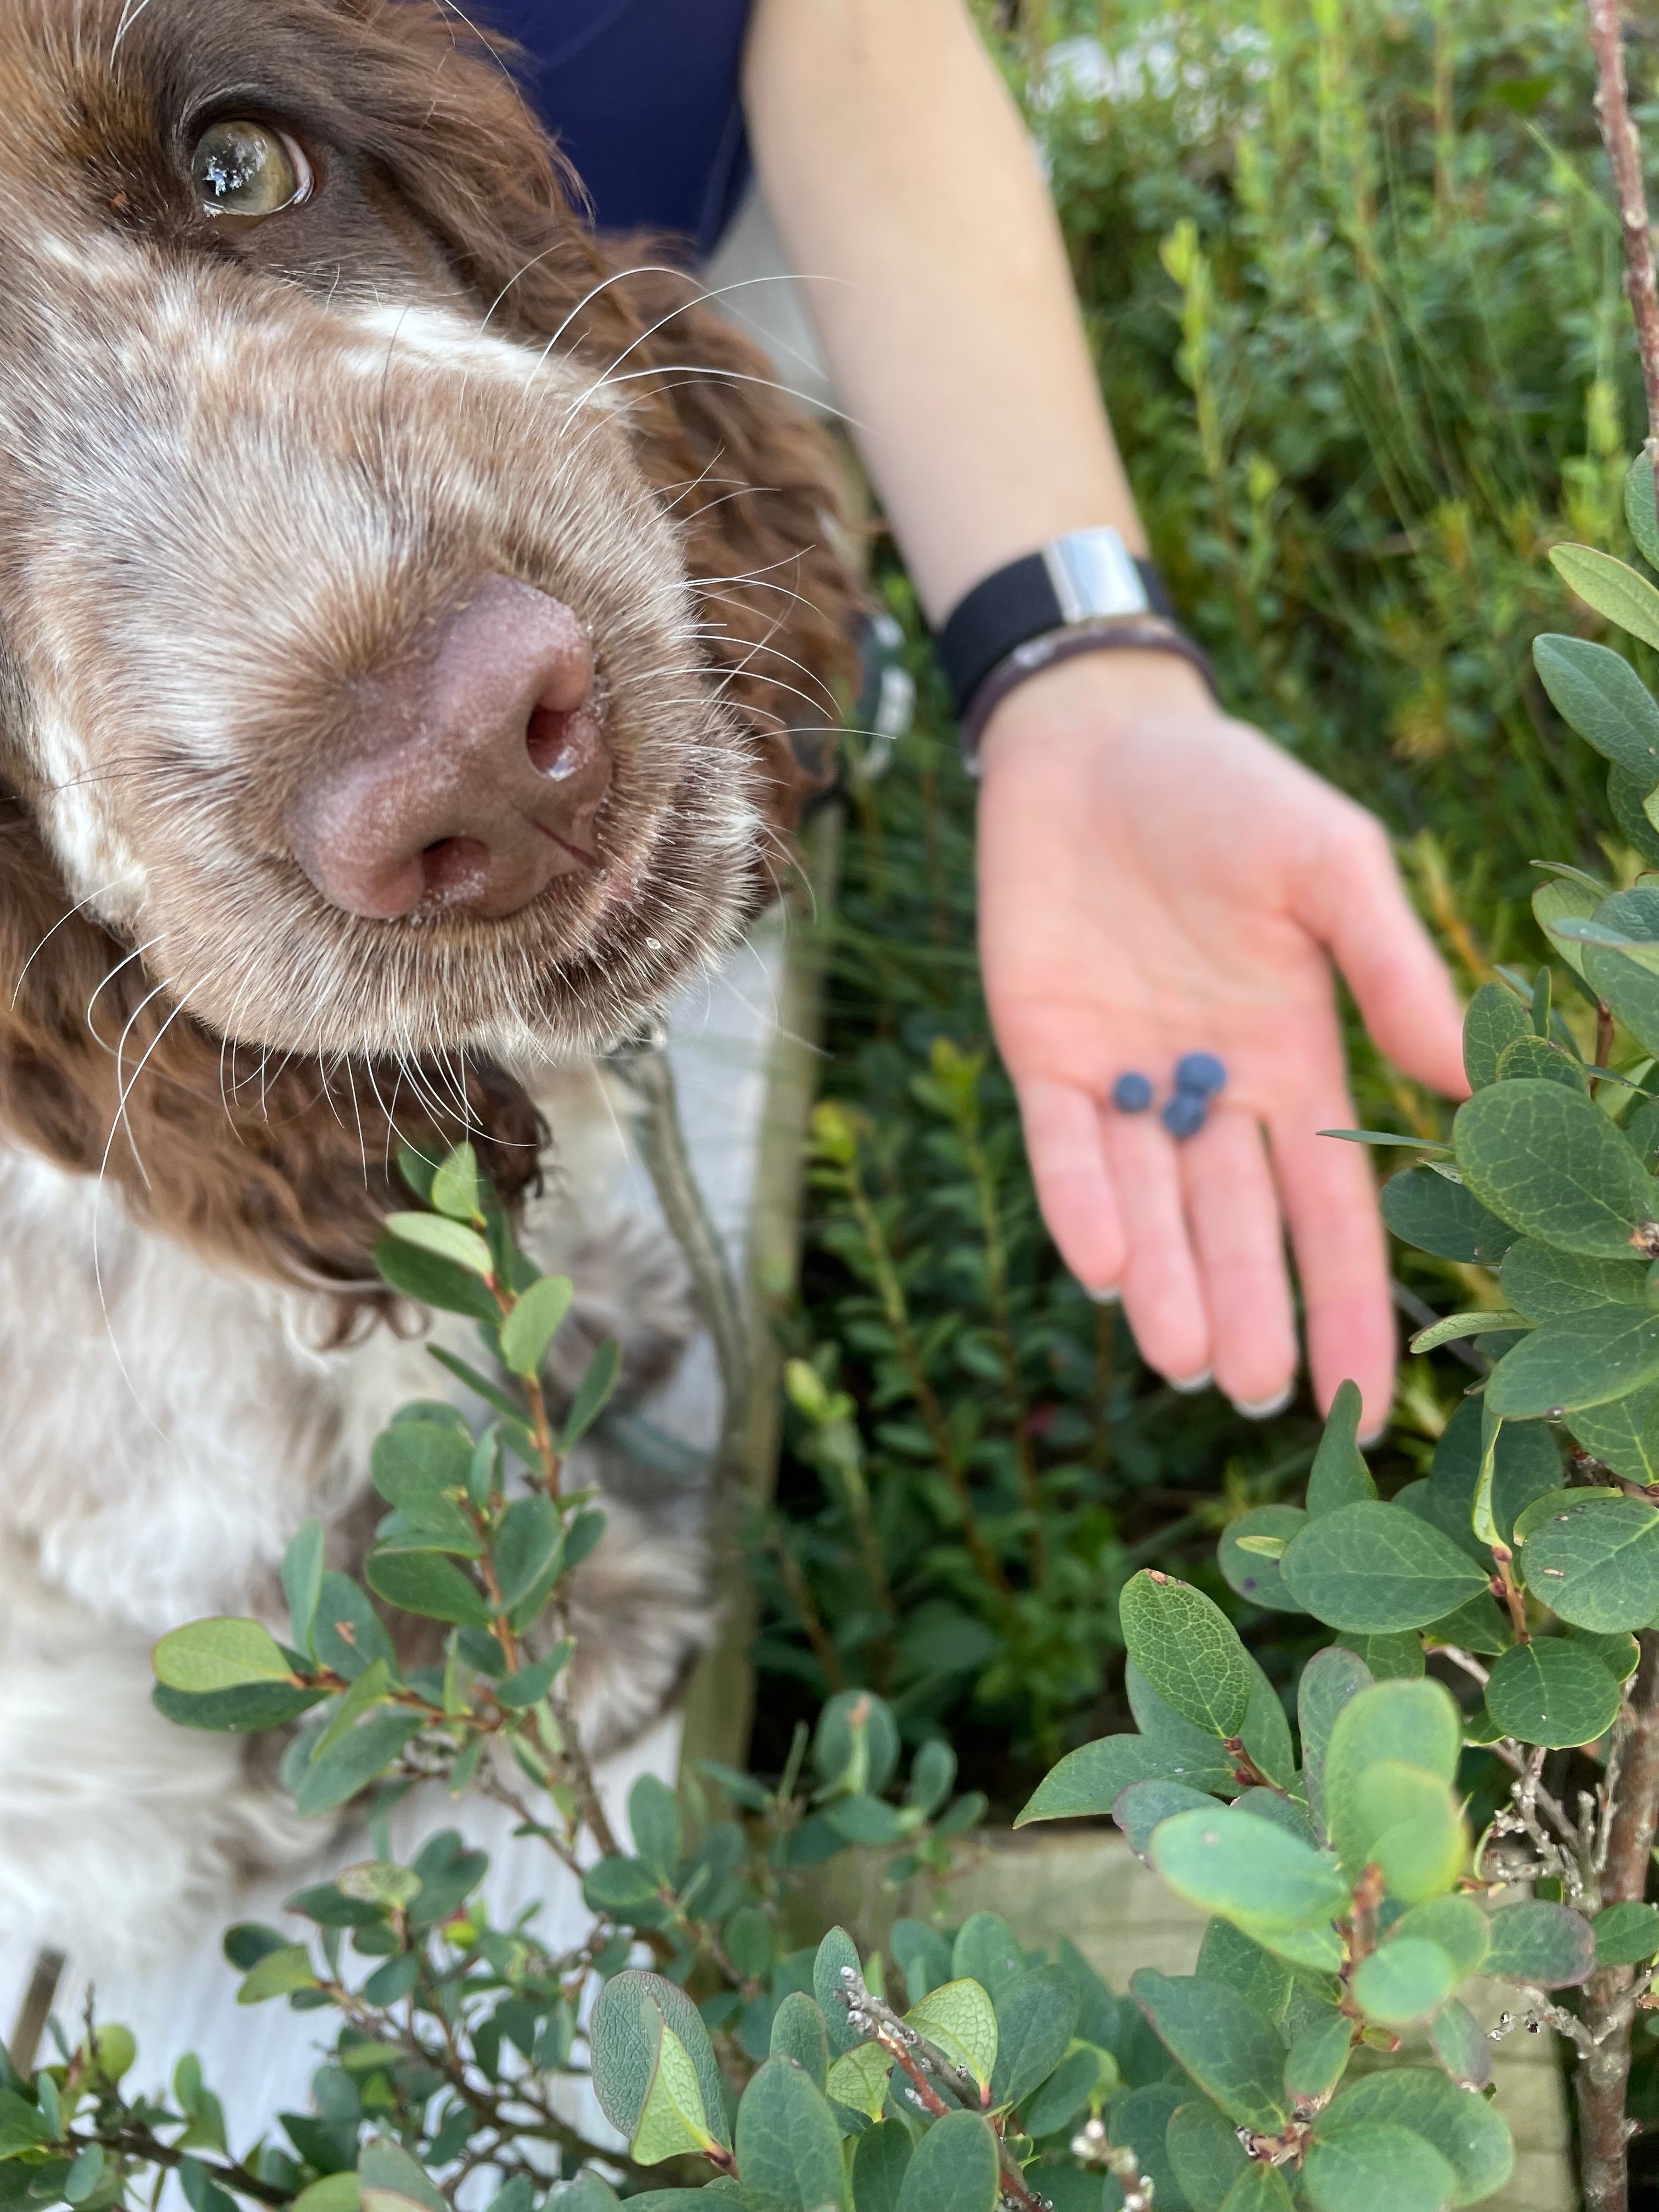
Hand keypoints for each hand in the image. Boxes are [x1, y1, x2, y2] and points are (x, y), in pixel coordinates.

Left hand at [975, 651, 1466, 1433]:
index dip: (1349, 1295)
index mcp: (1295, 1058)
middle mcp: (1210, 1090)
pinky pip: (1062, 1144)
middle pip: (1236, 1223)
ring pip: (1148, 1204)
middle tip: (1266, 1397)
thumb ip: (1390, 966)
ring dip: (1164, 1281)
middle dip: (1251, 1308)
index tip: (1369, 1393)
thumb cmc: (1231, 794)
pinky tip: (1101, 1265)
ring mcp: (1123, 1078)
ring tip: (1185, 1359)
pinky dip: (1081, 1199)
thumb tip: (1467, 1081)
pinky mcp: (1042, 1052)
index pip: (1331, 1202)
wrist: (1098, 740)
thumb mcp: (1330, 866)